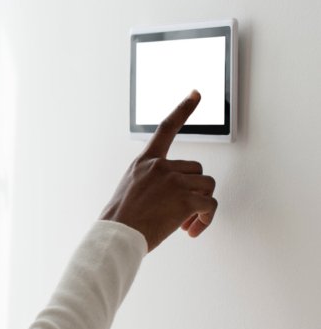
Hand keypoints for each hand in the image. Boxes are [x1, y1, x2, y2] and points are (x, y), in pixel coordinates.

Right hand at [100, 90, 217, 251]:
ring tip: (186, 222)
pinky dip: (205, 219)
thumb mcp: (130, 189)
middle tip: (182, 212)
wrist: (117, 235)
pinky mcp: (185, 199)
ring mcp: (174, 181)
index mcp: (145, 162)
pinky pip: (210, 205)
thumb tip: (173, 196)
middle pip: (196, 170)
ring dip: (201, 205)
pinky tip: (191, 229)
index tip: (196, 93)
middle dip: (194, 190)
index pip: (166, 128)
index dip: (184, 109)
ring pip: (207, 186)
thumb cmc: (121, 219)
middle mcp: (160, 166)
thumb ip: (151, 182)